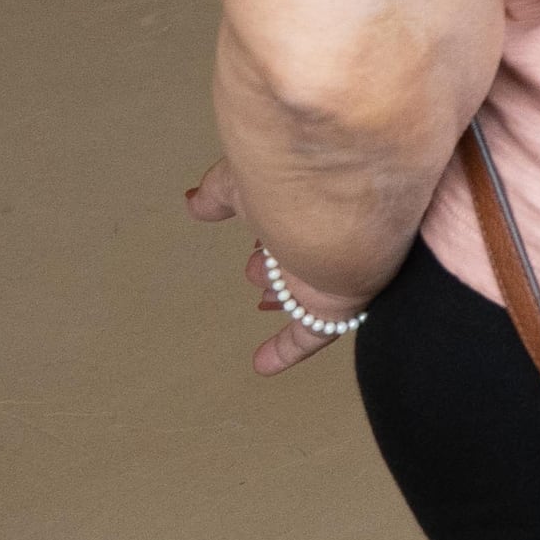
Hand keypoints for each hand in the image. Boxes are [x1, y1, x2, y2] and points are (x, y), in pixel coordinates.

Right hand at [185, 161, 370, 378]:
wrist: (345, 194)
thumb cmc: (298, 175)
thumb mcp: (243, 181)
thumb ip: (220, 194)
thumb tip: (195, 202)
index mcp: (309, 198)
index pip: (290, 219)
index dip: (268, 232)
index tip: (255, 241)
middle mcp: (328, 231)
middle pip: (302, 254)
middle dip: (277, 262)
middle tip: (258, 265)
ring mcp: (337, 268)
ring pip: (305, 290)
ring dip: (281, 295)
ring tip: (265, 297)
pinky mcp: (340, 302)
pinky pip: (314, 332)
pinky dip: (287, 349)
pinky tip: (263, 364)